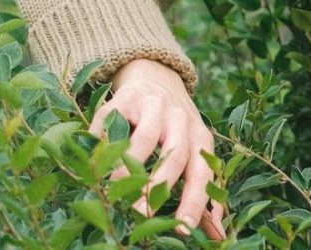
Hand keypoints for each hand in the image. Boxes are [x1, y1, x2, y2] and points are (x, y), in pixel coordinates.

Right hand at [87, 58, 225, 239]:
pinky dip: (102, 144)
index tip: (183, 228)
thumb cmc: (175, 128)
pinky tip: (93, 165)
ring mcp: (154, 106)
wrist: (156, 77)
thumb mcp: (193, 152)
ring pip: (144, 140)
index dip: (194, 201)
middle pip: (174, 157)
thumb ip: (201, 191)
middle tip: (141, 216)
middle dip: (157, 189)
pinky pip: (112, 123)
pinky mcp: (126, 97)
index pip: (202, 173)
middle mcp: (181, 119)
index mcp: (201, 137)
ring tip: (113, 194)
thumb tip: (218, 235)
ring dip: (128, 170)